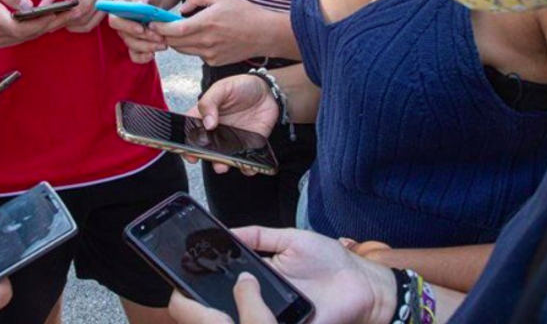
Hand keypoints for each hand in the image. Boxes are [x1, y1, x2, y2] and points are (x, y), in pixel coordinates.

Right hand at [0, 0, 65, 47]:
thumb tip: (29, 5)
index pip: (23, 27)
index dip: (42, 22)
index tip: (58, 13)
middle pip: (28, 34)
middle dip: (50, 25)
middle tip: (69, 14)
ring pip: (26, 38)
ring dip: (45, 29)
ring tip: (63, 17)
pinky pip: (20, 37)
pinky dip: (35, 30)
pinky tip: (47, 21)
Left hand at [41, 0, 123, 32]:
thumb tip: (42, 6)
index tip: (58, 12)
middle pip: (82, 7)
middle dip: (63, 19)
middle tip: (48, 25)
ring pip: (87, 17)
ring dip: (70, 24)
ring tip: (57, 24)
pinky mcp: (107, 6)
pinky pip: (94, 23)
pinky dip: (80, 27)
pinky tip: (70, 24)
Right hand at [107, 0, 167, 63]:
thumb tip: (139, 4)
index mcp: (118, 8)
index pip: (115, 21)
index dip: (127, 27)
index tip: (141, 29)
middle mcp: (121, 23)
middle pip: (126, 37)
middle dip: (144, 39)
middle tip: (160, 38)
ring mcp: (128, 34)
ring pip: (133, 47)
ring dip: (148, 47)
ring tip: (163, 44)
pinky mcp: (136, 42)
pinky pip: (135, 55)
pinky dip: (143, 58)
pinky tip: (153, 55)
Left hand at [152, 0, 280, 65]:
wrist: (263, 33)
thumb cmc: (243, 12)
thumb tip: (182, 9)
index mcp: (206, 23)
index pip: (174, 30)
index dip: (159, 27)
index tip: (152, 22)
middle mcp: (206, 42)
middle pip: (174, 42)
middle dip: (164, 35)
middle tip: (159, 26)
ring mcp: (210, 54)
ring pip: (183, 50)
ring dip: (176, 41)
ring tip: (178, 30)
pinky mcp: (214, 62)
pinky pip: (195, 54)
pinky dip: (192, 46)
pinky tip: (200, 37)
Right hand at [168, 227, 395, 323]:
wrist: (364, 282)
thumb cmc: (330, 260)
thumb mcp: (290, 238)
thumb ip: (258, 235)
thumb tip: (226, 232)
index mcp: (260, 277)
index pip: (226, 281)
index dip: (205, 279)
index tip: (183, 268)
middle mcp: (264, 301)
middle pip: (229, 306)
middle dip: (207, 302)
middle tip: (188, 293)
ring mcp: (275, 318)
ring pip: (245, 319)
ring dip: (231, 313)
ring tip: (219, 302)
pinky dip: (260, 320)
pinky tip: (250, 314)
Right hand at [185, 74, 277, 174]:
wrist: (268, 91)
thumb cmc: (242, 86)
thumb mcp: (223, 87)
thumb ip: (210, 101)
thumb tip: (207, 123)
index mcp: (205, 117)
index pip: (190, 132)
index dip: (186, 144)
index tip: (188, 152)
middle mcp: (216, 131)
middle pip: (205, 149)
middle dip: (204, 158)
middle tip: (207, 158)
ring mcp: (232, 140)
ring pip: (224, 158)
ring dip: (223, 165)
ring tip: (224, 166)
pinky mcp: (249, 145)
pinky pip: (245, 160)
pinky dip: (246, 167)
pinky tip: (247, 165)